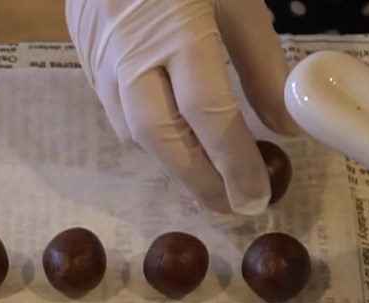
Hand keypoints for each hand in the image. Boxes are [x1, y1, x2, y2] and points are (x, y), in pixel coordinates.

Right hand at [66, 0, 299, 213]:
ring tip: (205, 183)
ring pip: (134, 133)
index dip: (235, 162)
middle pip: (163, 138)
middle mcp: (134, 51)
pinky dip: (148, 138)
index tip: (257, 196)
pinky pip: (117, 114)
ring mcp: (103, 59)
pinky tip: (171, 144)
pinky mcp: (86, 62)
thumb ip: (261, 64)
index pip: (210, 113)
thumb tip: (282, 128)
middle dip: (198, 182)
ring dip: (172, 165)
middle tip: (228, 211)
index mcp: (179, 26)